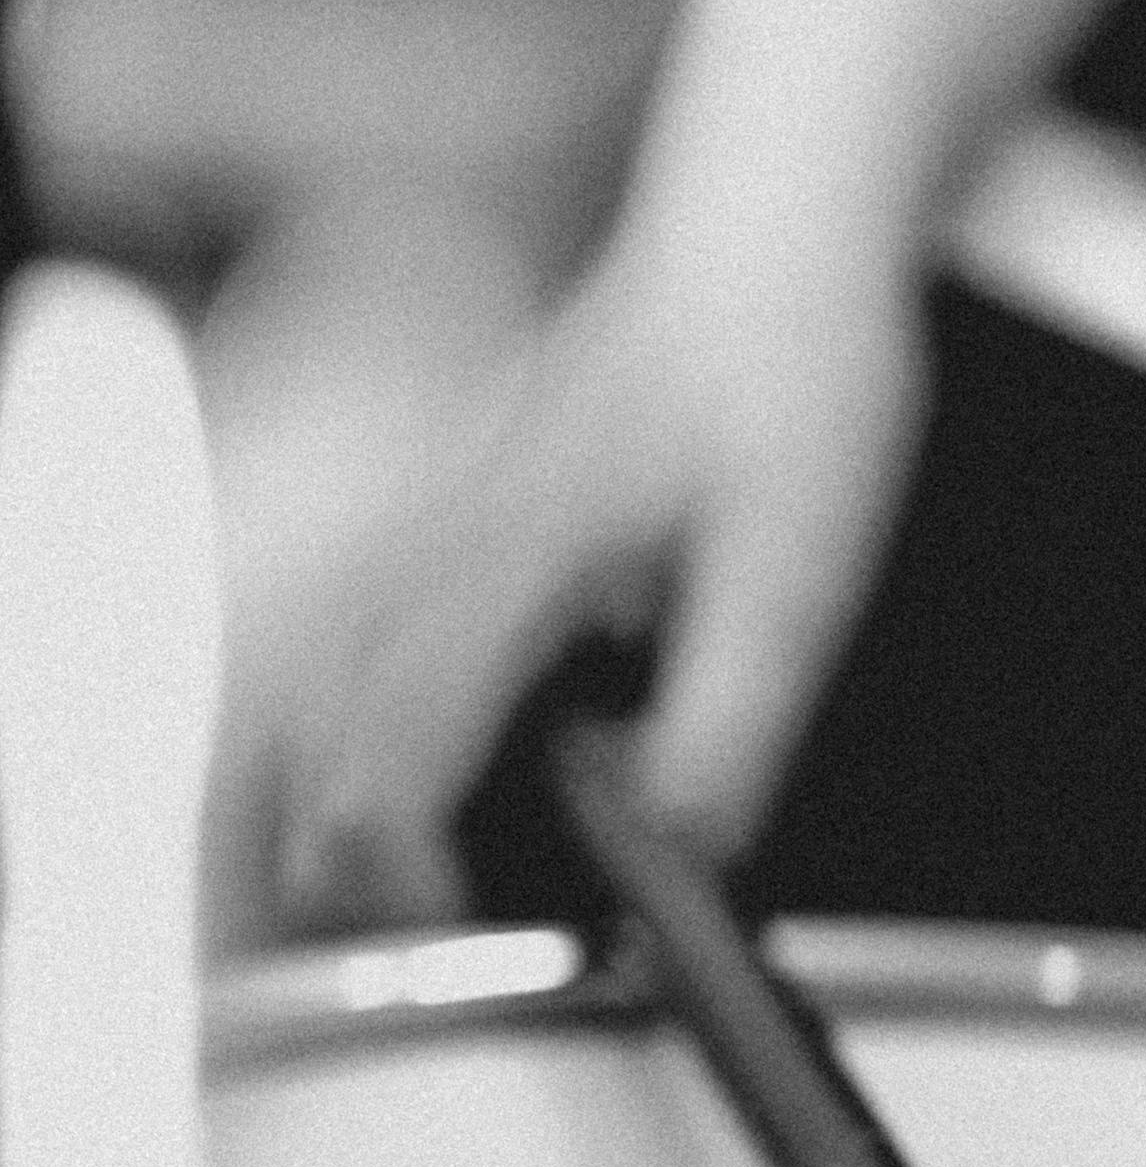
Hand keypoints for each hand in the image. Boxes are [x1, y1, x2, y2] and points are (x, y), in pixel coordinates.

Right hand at [261, 0, 1136, 930]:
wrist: (771, 242)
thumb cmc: (786, 379)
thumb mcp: (797, 575)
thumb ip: (732, 720)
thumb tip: (679, 844)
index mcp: (524, 548)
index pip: (407, 724)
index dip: (400, 845)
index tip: (436, 917)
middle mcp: (453, 531)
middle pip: (327, 709)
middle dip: (337, 834)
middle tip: (397, 924)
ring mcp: (441, 516)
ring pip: (329, 670)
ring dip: (343, 780)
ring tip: (390, 882)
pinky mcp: (459, 520)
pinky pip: (371, 635)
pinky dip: (376, 720)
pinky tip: (423, 772)